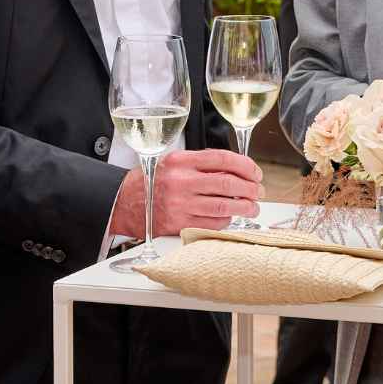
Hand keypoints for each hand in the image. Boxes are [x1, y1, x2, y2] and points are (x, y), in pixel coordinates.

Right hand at [109, 149, 263, 238]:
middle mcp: (181, 181)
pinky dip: (227, 221)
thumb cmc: (151, 181)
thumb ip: (201, 163)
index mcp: (181, 161)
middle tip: (258, 191)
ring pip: (224, 206)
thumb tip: (236, 169)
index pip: (223, 159)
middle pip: (227, 183)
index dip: (245, 166)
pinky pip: (212, 224)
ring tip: (252, 207)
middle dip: (250, 188)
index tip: (255, 172)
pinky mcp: (179, 224)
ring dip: (244, 207)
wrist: (124, 203)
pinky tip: (231, 217)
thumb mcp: (173, 162)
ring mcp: (180, 205)